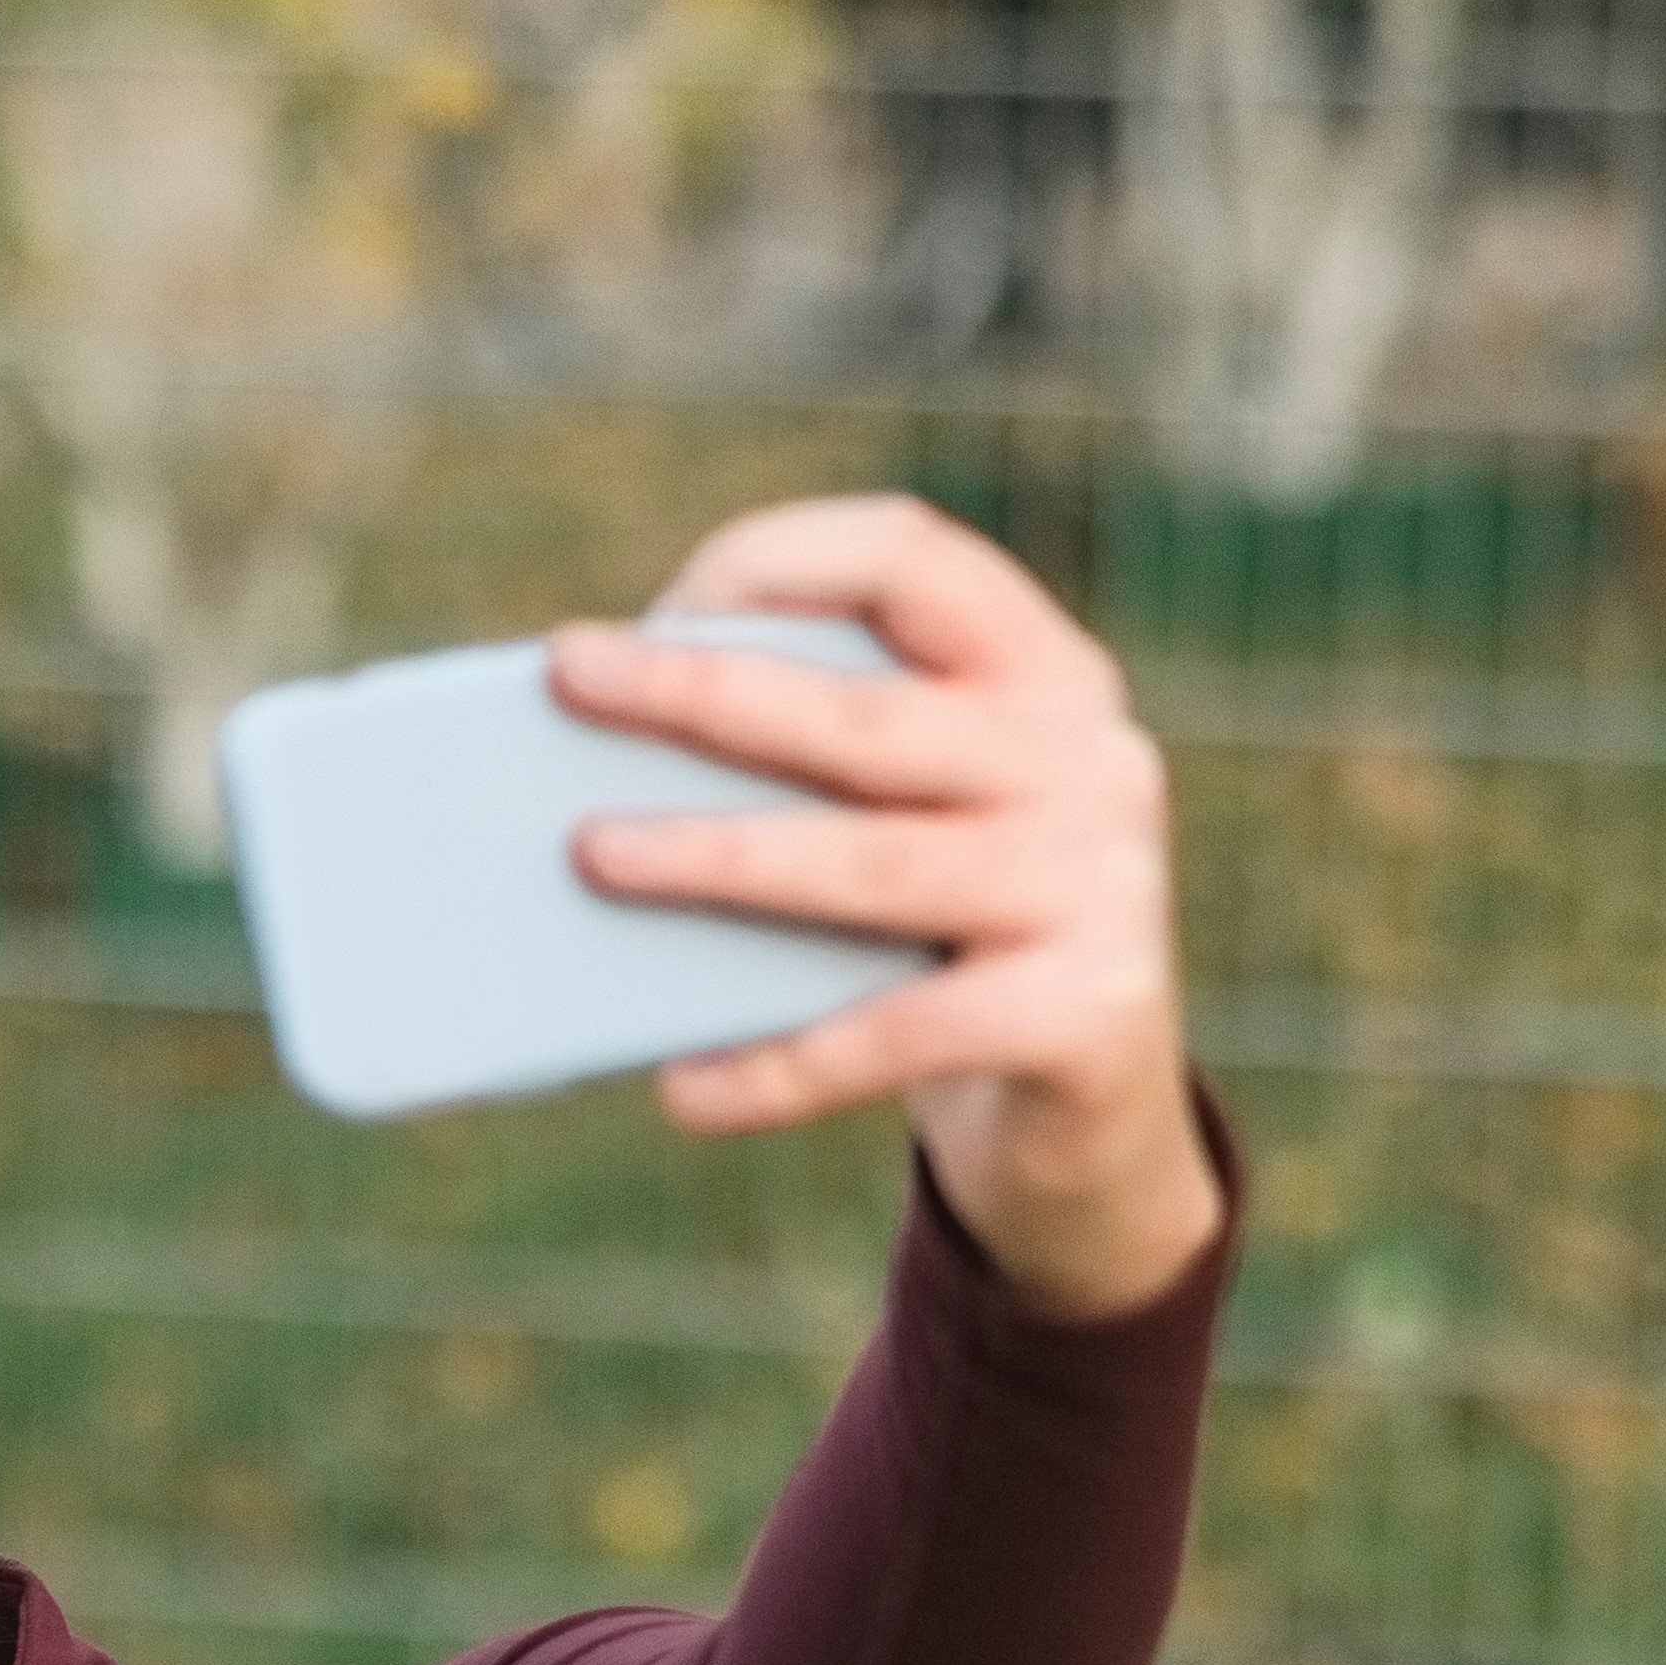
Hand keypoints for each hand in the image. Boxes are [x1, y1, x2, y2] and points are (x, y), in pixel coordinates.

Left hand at [550, 493, 1219, 1320]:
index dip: (781, 561)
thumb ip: (808, 771)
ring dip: (714, 858)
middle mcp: (1090, 760)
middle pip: (865, 717)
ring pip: (869, 865)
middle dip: (700, 692)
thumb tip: (592, 780)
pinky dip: (774, 1067)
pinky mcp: (1081, 1014)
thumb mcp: (907, 821)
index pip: (914, 560)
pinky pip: (891, 1035)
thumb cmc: (941, 935)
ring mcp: (1098, 887)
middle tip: (567, 679)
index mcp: (1045, 674)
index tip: (662, 602)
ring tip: (590, 856)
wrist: (1089, 1104)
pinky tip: (679, 1084)